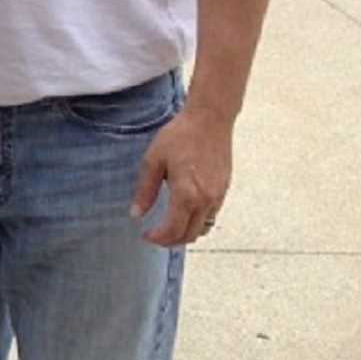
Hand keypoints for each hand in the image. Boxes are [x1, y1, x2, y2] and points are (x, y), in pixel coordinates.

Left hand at [129, 106, 233, 246]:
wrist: (210, 119)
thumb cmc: (180, 136)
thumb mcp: (154, 160)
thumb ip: (145, 190)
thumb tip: (136, 214)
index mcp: (186, 194)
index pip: (172, 230)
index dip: (157, 238)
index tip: (146, 235)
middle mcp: (205, 200)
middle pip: (189, 235)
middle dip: (171, 240)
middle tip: (156, 235)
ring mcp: (217, 196)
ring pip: (203, 228)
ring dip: (186, 233)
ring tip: (170, 226)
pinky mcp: (224, 190)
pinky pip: (211, 216)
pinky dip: (198, 222)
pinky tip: (186, 211)